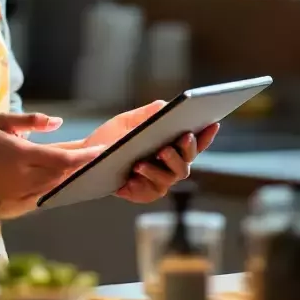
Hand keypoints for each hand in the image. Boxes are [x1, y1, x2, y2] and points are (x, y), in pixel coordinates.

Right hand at [0, 112, 103, 209]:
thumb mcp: (2, 121)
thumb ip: (32, 121)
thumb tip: (58, 123)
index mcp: (21, 155)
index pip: (61, 158)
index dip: (83, 156)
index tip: (101, 151)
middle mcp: (23, 176)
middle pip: (61, 174)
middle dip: (79, 165)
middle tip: (95, 153)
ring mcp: (18, 190)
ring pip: (53, 184)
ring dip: (67, 174)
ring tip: (81, 162)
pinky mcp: (13, 197)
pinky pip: (41, 191)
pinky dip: (53, 182)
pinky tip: (59, 174)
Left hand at [56, 101, 219, 203]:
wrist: (86, 157)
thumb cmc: (111, 138)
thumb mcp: (129, 121)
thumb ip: (149, 114)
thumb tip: (167, 105)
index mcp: (170, 145)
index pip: (194, 142)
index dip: (206, 135)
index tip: (212, 122)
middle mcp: (169, 165)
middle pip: (187, 160)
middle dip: (186, 149)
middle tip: (182, 137)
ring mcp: (158, 181)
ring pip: (171, 177)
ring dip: (162, 167)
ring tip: (148, 158)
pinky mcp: (144, 194)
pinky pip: (151, 190)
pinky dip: (145, 181)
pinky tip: (136, 172)